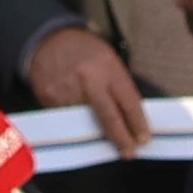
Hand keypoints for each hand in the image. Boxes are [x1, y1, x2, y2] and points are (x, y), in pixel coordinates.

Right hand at [23, 24, 152, 159]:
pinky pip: (66, 120)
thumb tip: (133, 119)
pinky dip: (75, 124)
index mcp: (108, 67)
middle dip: (121, 138)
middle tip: (129, 152)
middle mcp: (88, 79)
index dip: (138, 124)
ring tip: (102, 137)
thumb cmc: (86, 52)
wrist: (49, 40)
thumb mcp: (110, 60)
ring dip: (96, 133)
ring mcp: (66, 90)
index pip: (128, 102)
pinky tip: (78, 119)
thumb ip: (120, 87)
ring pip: (86, 123)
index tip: (144, 139)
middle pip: (109, 117)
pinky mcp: (49, 98)